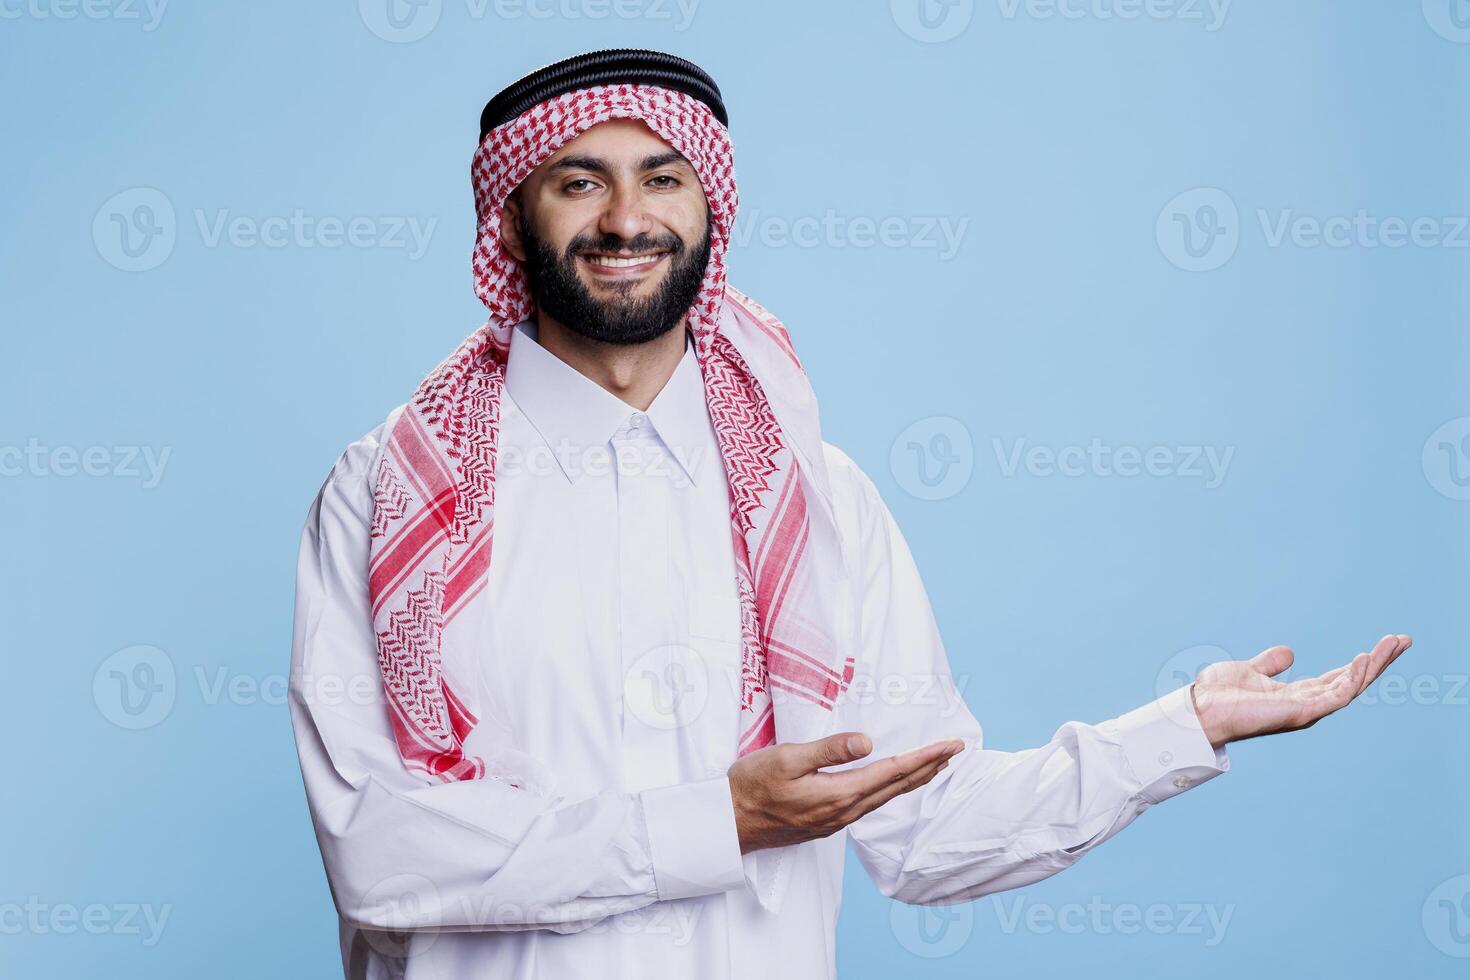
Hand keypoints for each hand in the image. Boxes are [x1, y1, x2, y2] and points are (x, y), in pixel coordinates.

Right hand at [727, 732, 965, 853]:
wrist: (728, 823)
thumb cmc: (751, 786)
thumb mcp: (787, 758)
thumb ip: (829, 750)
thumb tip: (868, 742)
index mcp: (839, 794)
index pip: (893, 772)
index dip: (925, 757)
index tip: (951, 744)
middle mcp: (844, 811)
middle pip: (897, 787)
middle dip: (929, 767)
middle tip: (955, 750)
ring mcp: (836, 820)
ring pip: (885, 797)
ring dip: (913, 779)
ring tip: (932, 764)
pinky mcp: (826, 822)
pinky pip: (869, 803)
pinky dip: (890, 789)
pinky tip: (891, 783)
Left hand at [1191, 634, 1412, 747]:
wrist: (1198, 710)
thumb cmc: (1219, 695)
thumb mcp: (1250, 671)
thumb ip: (1271, 664)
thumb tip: (1289, 653)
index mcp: (1299, 695)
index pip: (1340, 677)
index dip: (1363, 661)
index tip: (1387, 643)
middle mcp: (1308, 705)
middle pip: (1353, 681)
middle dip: (1380, 661)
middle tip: (1403, 640)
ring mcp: (1306, 711)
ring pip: (1351, 687)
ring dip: (1374, 665)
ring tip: (1393, 643)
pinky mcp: (1300, 713)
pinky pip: (1336, 696)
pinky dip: (1351, 677)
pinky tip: (1364, 658)